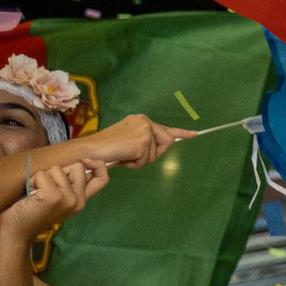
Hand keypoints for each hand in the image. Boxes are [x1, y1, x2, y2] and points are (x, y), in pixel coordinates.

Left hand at [0, 160, 107, 240]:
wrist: (16, 232)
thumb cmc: (32, 212)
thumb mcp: (57, 198)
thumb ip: (69, 184)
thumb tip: (75, 163)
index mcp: (81, 200)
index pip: (102, 179)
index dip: (98, 165)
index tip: (86, 161)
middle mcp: (78, 200)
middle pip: (78, 167)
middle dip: (59, 170)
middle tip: (47, 186)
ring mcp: (68, 199)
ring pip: (57, 169)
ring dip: (42, 177)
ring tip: (36, 192)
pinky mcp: (54, 197)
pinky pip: (42, 175)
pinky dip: (33, 181)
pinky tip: (31, 194)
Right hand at [75, 114, 195, 168]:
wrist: (90, 150)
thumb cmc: (106, 149)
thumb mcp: (128, 141)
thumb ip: (144, 142)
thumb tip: (160, 148)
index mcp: (141, 120)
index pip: (165, 128)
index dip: (181, 133)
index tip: (195, 134)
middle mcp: (145, 122)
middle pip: (167, 142)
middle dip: (155, 154)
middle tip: (135, 157)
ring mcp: (145, 131)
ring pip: (156, 153)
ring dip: (141, 160)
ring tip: (124, 156)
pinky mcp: (143, 141)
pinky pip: (146, 161)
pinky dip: (135, 164)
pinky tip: (123, 158)